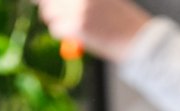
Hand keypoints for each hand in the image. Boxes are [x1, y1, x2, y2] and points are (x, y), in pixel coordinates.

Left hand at [37, 0, 151, 58]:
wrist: (137, 38)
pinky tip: (78, 34)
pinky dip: (63, 33)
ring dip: (56, 20)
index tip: (41, 2)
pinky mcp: (76, 26)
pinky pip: (55, 29)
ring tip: (74, 24)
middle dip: (49, 6)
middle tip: (60, 13)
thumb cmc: (120, 18)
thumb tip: (47, 1)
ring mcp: (77, 8)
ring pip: (49, 13)